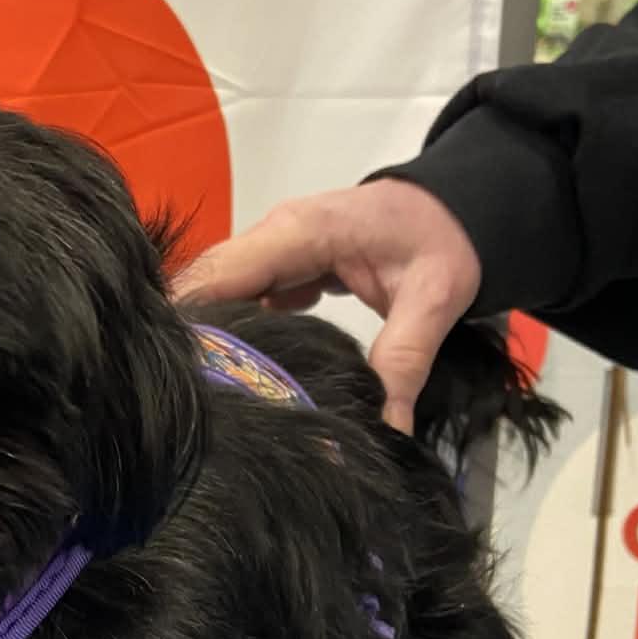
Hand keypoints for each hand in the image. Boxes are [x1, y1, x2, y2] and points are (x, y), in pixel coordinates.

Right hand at [172, 177, 482, 432]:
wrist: (459, 206)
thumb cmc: (445, 238)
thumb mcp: (434, 299)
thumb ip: (404, 362)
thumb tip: (386, 432)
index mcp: (298, 233)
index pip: (216, 276)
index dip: (189, 324)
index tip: (179, 379)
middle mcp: (272, 237)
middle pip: (206, 289)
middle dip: (194, 341)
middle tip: (190, 403)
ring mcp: (274, 252)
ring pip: (220, 296)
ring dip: (215, 341)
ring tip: (209, 397)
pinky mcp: (282, 270)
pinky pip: (243, 301)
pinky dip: (240, 336)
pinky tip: (241, 377)